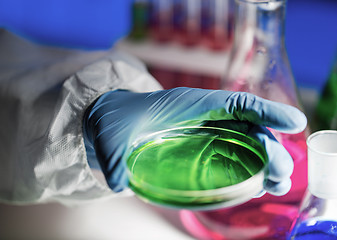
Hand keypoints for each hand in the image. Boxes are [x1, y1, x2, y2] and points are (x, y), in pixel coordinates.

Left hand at [83, 87, 306, 194]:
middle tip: (280, 175)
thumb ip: (113, 161)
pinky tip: (255, 182)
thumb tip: (119, 184)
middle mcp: (202, 116)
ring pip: (243, 140)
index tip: (293, 123)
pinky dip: (248, 165)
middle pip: (245, 127)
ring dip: (264, 160)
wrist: (110, 118)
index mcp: (187, 104)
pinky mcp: (200, 144)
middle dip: (268, 148)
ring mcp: (203, 130)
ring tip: (275, 184)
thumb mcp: (110, 137)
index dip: (265, 110)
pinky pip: (232, 151)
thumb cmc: (115, 120)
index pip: (234, 103)